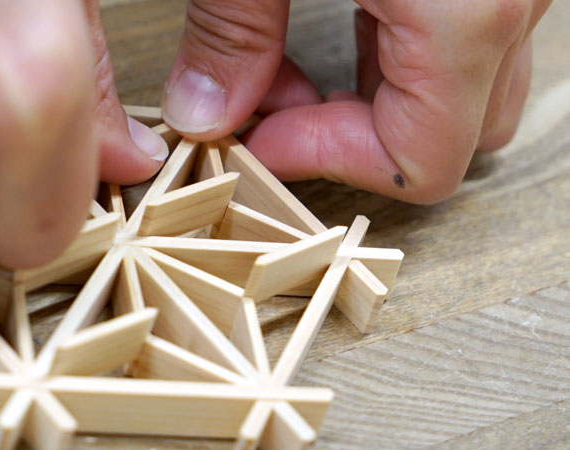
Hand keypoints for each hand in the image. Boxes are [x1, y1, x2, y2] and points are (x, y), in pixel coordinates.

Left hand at [161, 0, 551, 202]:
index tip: (257, 139)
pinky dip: (405, 52)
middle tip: (277, 115)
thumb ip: (233, 28)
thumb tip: (203, 111)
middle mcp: (517, 0)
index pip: (418, 162)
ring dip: (380, 99)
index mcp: (470, 12)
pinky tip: (351, 20)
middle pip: (452, 136)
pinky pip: (464, 38)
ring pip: (468, 90)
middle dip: (353, 141)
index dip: (324, 163)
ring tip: (299, 73)